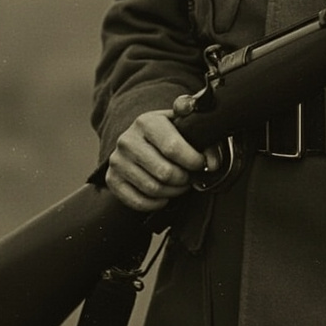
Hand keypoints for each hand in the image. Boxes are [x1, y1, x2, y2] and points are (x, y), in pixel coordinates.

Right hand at [105, 106, 221, 211]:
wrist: (138, 138)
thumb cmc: (167, 132)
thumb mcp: (183, 125)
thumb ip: (203, 137)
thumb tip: (213, 162)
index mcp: (147, 121)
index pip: (172, 147)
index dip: (193, 160)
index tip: (202, 164)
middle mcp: (128, 140)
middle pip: (164, 172)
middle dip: (184, 179)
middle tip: (191, 177)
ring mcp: (117, 161)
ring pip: (153, 189)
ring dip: (173, 192)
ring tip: (180, 185)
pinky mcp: (112, 180)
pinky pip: (138, 202)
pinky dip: (156, 203)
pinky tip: (165, 197)